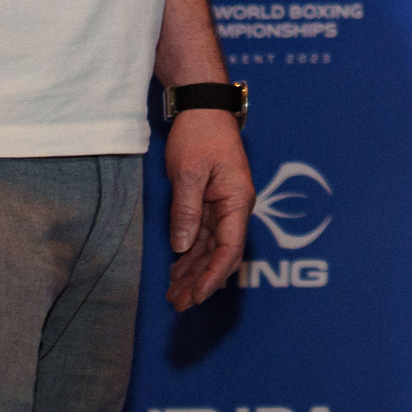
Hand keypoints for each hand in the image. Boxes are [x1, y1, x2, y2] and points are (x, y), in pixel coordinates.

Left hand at [165, 108, 254, 308]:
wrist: (204, 108)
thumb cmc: (200, 135)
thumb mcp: (190, 172)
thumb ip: (187, 210)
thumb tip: (182, 246)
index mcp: (238, 200)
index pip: (230, 248)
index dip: (214, 275)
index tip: (197, 296)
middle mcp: (235, 208)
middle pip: (221, 254)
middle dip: (202, 281)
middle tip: (178, 304)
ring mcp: (223, 207)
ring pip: (211, 249)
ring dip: (194, 272)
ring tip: (174, 295)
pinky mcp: (211, 203)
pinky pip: (203, 236)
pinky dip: (190, 255)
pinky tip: (177, 271)